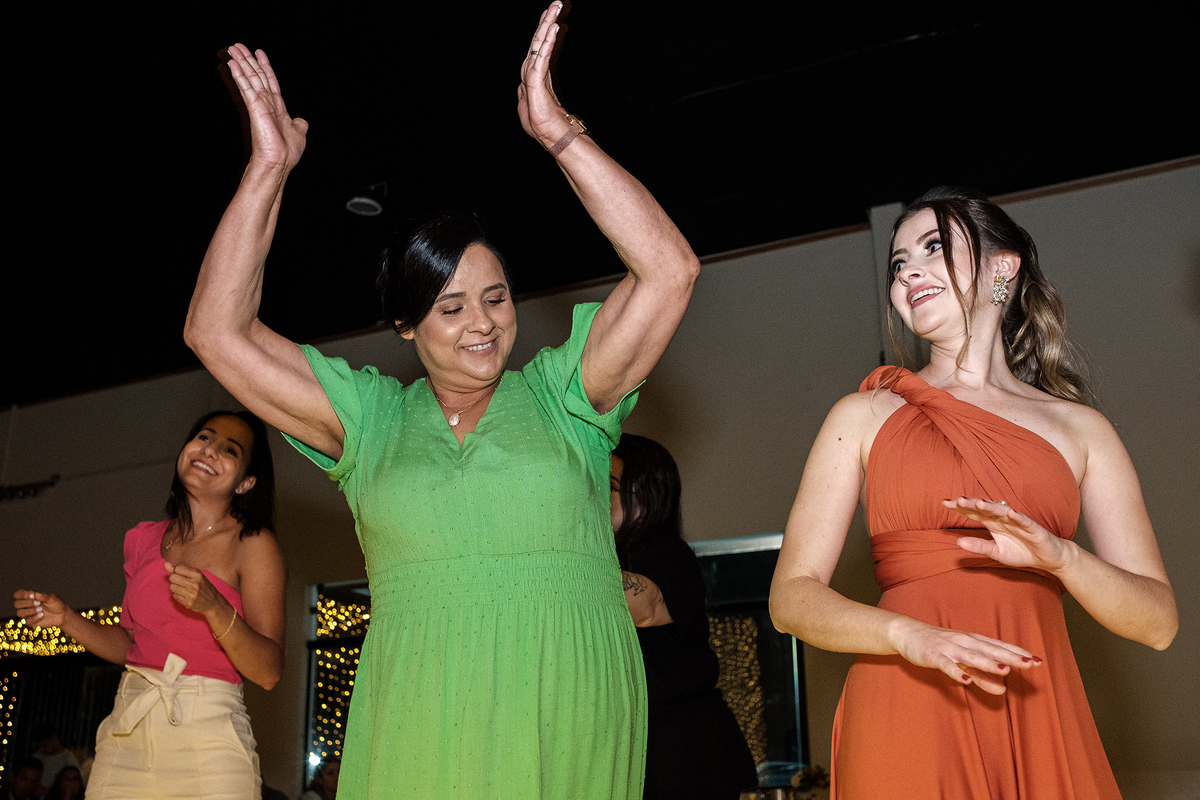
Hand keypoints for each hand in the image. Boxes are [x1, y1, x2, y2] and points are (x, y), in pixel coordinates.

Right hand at [12, 590, 68, 628]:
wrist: (62, 615)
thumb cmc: (56, 604)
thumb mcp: (52, 598)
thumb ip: (43, 596)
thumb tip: (36, 594)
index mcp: (30, 597)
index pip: (18, 594)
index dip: (22, 594)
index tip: (33, 595)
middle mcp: (26, 605)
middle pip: (16, 604)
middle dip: (27, 603)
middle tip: (38, 603)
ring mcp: (27, 614)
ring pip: (19, 613)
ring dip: (30, 611)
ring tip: (41, 609)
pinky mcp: (30, 622)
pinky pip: (26, 621)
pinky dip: (34, 618)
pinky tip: (42, 615)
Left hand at [164, 562, 224, 615]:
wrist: (213, 603)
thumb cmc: (203, 586)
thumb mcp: (195, 576)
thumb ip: (180, 570)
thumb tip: (165, 564)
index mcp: (198, 574)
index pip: (178, 568)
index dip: (177, 571)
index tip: (183, 575)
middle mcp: (194, 584)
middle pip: (172, 577)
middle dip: (174, 579)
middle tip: (182, 582)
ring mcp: (191, 594)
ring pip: (171, 587)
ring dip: (175, 588)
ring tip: (183, 589)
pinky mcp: (188, 602)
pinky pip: (174, 596)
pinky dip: (177, 595)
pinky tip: (185, 595)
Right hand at [225, 44, 308, 170]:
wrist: (280, 162)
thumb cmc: (288, 152)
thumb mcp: (299, 134)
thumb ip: (300, 124)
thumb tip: (302, 121)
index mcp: (278, 107)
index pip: (270, 81)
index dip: (265, 66)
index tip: (259, 52)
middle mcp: (267, 103)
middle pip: (257, 76)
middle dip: (248, 60)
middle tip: (238, 45)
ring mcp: (260, 105)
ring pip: (250, 78)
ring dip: (241, 63)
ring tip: (232, 49)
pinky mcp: (254, 108)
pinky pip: (246, 88)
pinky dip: (240, 76)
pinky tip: (233, 65)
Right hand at [517, 2, 572, 148]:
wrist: (548, 133)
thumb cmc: (544, 118)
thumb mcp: (543, 93)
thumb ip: (540, 79)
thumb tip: (540, 67)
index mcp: (535, 71)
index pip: (541, 45)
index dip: (547, 28)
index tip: (554, 14)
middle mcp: (532, 69)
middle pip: (539, 39)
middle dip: (547, 19)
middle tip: (557, 2)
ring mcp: (532, 74)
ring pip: (539, 44)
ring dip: (547, 24)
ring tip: (555, 7)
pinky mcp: (535, 80)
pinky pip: (542, 56)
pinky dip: (548, 41)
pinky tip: (554, 27)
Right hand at [890, 616, 1041, 694]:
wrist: (908, 633)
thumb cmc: (939, 646)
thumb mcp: (963, 660)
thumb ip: (982, 676)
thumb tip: (1003, 691)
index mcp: (974, 641)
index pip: (1000, 646)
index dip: (1018, 653)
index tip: (1038, 660)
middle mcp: (965, 642)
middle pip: (990, 650)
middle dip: (1010, 657)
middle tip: (1030, 664)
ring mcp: (949, 648)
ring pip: (971, 657)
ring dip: (988, 663)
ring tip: (1005, 671)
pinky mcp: (934, 656)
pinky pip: (947, 665)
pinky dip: (956, 672)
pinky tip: (966, 681)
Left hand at [945, 496, 1070, 572]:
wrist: (1048, 558)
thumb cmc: (1022, 552)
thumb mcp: (996, 552)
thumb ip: (979, 546)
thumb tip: (958, 541)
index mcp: (993, 524)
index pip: (974, 512)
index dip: (961, 507)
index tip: (945, 502)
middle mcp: (1004, 520)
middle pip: (985, 509)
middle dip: (972, 504)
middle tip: (957, 500)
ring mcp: (1019, 522)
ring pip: (1003, 512)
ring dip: (992, 507)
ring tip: (979, 502)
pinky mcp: (1034, 529)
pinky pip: (1025, 521)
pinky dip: (1018, 517)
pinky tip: (1011, 512)